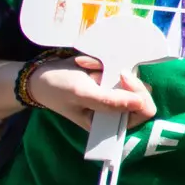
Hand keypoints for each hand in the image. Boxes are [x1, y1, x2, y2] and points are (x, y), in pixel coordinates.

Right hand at [26, 55, 155, 131]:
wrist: (40, 76)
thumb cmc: (58, 88)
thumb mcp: (82, 94)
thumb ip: (109, 101)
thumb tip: (140, 103)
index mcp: (111, 123)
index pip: (143, 112)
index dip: (139, 95)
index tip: (123, 78)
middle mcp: (116, 110)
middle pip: (143, 94)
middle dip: (123, 78)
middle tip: (101, 70)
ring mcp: (115, 94)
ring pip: (132, 78)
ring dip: (112, 67)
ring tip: (89, 66)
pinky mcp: (112, 80)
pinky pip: (120, 67)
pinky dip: (105, 62)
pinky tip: (87, 62)